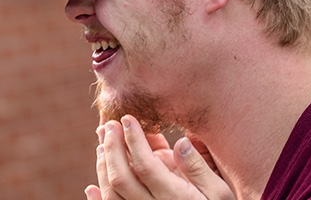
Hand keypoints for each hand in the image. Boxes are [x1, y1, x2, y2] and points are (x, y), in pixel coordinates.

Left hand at [85, 115, 234, 199]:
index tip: (127, 118)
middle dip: (112, 148)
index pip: (145, 165)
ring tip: (102, 143)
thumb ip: (200, 169)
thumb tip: (181, 142)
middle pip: (122, 177)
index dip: (133, 140)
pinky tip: (90, 188)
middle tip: (109, 124)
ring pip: (113, 194)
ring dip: (103, 167)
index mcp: (174, 196)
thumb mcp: (220, 193)